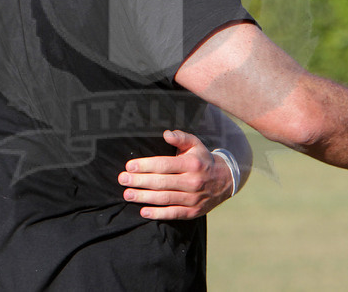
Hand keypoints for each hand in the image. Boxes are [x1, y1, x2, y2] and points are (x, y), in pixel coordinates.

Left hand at [118, 129, 233, 219]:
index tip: (129, 166)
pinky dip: (157, 214)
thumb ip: (181, 138)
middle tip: (122, 180)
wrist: (225, 180)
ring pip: (165, 199)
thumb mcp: (195, 144)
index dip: (145, 165)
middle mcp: (193, 181)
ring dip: (144, 197)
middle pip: (161, 182)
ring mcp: (194, 198)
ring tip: (128, 194)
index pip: (164, 165)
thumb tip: (166, 134)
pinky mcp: (193, 212)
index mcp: (192, 164)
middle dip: (139, 181)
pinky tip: (143, 211)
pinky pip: (173, 214)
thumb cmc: (202, 159)